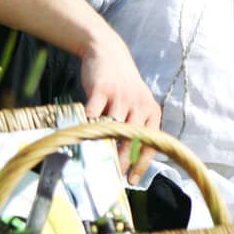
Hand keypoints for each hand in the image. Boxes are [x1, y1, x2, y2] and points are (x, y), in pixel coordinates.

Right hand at [80, 38, 161, 183]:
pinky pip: (94, 114)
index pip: (151, 143)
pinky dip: (87, 128)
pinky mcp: (103, 89)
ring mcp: (121, 96)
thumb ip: (133, 127)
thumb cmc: (121, 86)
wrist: (108, 53)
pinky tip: (81, 138)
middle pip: (132, 140)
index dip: (141, 164)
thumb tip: (124, 162)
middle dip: (121, 161)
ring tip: (95, 163)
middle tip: (111, 177)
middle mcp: (140, 104)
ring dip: (103, 148)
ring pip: (112, 129)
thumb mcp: (136, 104)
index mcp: (151, 111)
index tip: (131, 180)